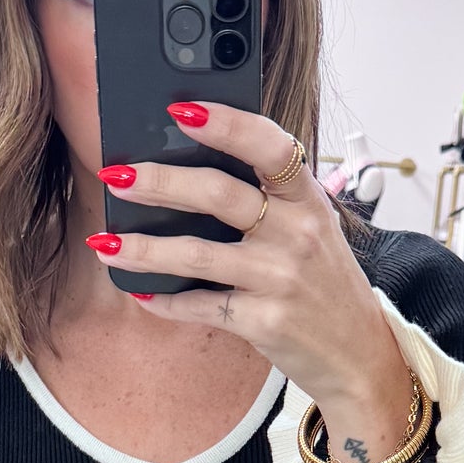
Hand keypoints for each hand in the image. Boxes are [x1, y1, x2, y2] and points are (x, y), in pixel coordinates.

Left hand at [91, 101, 413, 462]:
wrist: (358, 353)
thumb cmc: (323, 281)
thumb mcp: (312, 227)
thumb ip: (270, 197)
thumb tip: (190, 167)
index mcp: (308, 198)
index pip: (268, 145)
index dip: (225, 123)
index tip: (180, 109)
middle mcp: (297, 233)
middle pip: (218, 195)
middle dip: (159, 183)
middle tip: (116, 174)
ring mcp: (280, 279)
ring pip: (197, 254)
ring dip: (143, 247)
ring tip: (105, 241)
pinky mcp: (264, 322)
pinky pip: (201, 306)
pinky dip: (166, 301)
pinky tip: (140, 292)